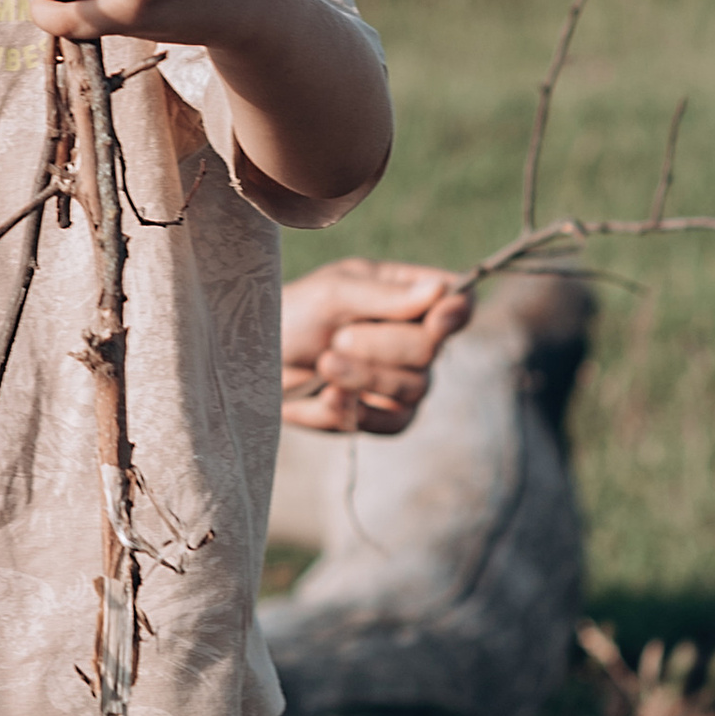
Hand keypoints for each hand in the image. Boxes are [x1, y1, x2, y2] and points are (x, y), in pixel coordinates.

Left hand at [280, 257, 470, 434]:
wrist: (256, 358)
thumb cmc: (295, 312)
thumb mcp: (333, 292)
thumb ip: (386, 296)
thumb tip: (440, 292)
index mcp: (409, 295)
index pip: (458, 303)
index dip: (455, 313)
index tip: (436, 319)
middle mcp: (415, 338)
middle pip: (432, 350)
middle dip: (383, 345)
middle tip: (340, 337)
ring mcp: (404, 380)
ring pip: (414, 389)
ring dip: (365, 377)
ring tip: (325, 363)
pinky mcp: (383, 417)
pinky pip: (391, 423)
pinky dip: (357, 410)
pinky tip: (329, 396)